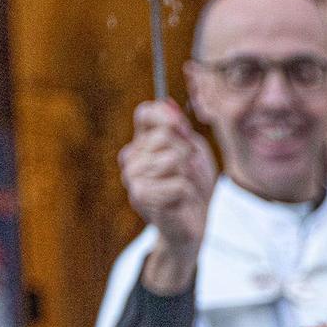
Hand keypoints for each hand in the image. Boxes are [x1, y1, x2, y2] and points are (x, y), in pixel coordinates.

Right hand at [119, 99, 215, 294]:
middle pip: (167, 137)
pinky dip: (189, 194)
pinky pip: (177, 184)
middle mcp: (132, 156)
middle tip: (191, 175)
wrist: (192, 224)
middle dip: (190, 156)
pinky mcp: (141, 195)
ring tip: (188, 189)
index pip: (146, 113)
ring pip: (174, 161)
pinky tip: (181, 202)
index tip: (184, 128)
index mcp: (143, 142)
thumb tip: (167, 102)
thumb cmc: (194, 187)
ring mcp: (132, 176)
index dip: (166, 116)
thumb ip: (182, 130)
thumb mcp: (195, 152)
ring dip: (192, 177)